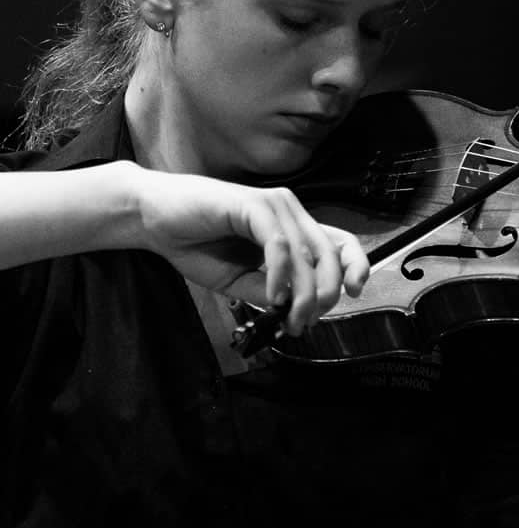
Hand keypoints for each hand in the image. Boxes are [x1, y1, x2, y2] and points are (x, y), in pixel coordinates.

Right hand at [136, 168, 368, 334]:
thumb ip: (268, 291)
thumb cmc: (195, 243)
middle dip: (324, 295)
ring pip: (306, 253)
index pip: (340, 243)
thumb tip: (296, 312)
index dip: (355, 266)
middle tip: (303, 322)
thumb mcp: (239, 280)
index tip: (354, 293)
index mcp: (291, 227)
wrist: (154, 218)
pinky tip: (272, 296)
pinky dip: (280, 275)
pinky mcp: (252, 204)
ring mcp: (273, 205)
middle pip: (329, 253)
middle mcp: (289, 211)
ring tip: (288, 318)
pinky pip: (279, 244)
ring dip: (302, 293)